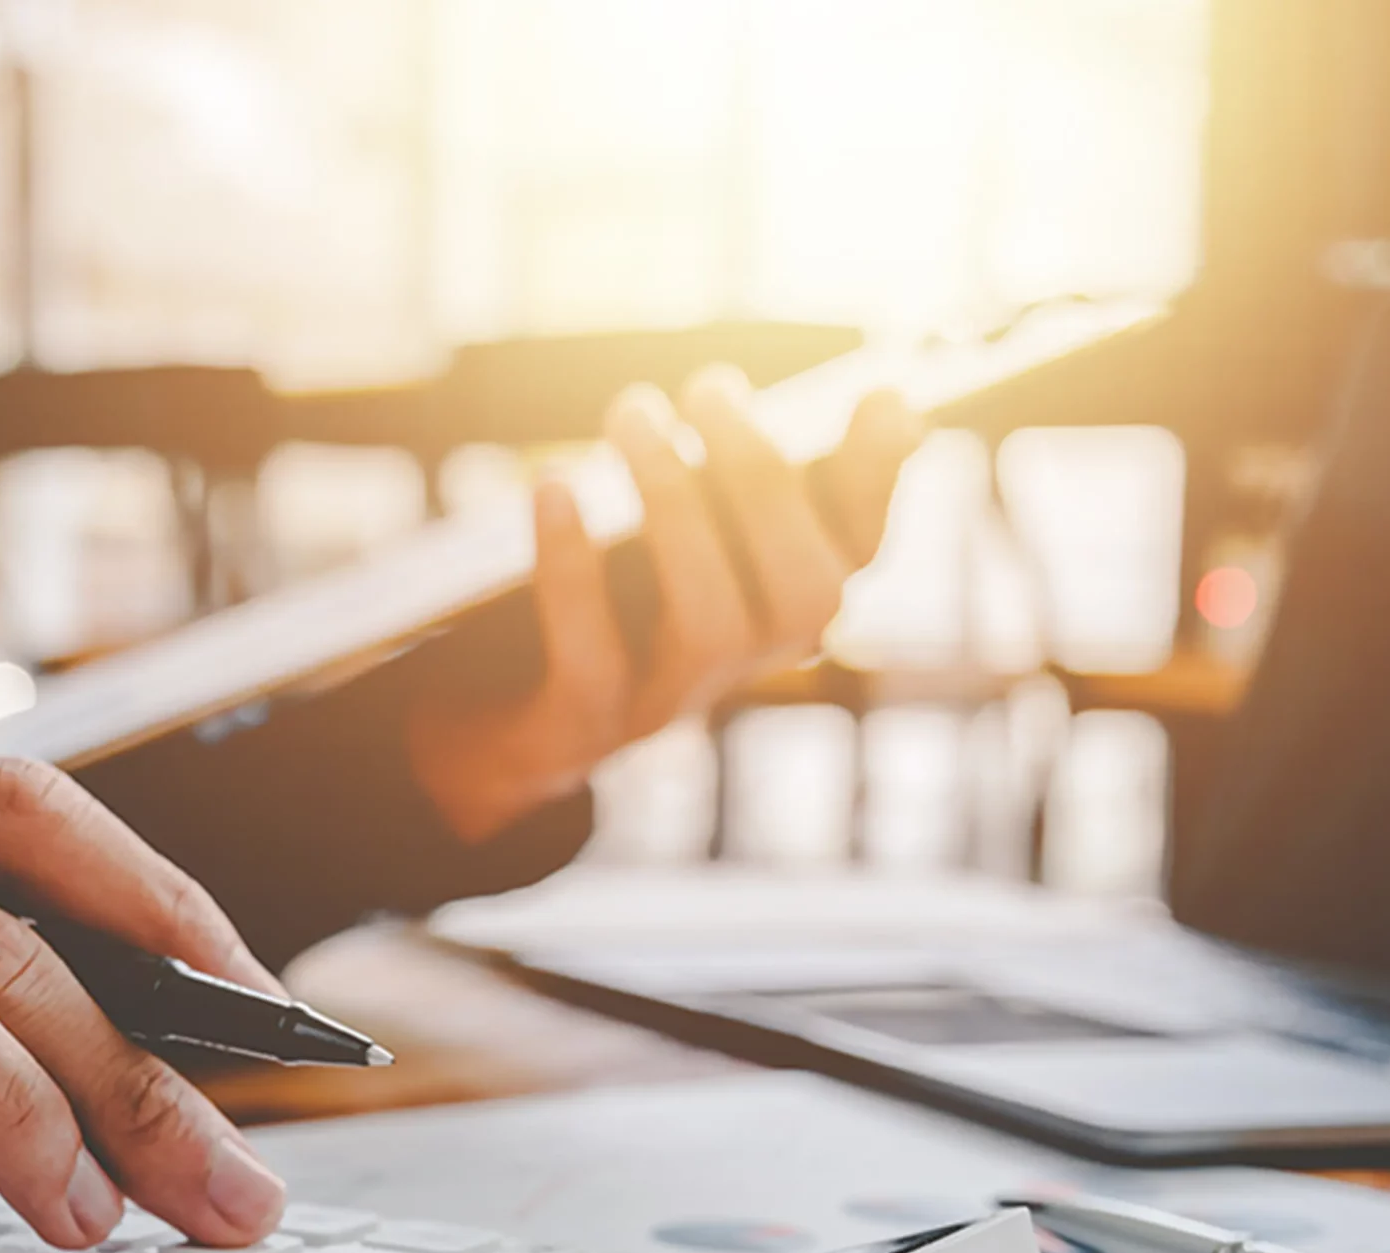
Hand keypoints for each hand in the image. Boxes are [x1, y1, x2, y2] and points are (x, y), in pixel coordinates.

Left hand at [408, 374, 920, 842]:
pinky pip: (590, 659)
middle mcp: (744, 667)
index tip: (880, 394)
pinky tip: (554, 485)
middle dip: (766, 480)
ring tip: (632, 412)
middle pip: (807, 593)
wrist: (496, 725)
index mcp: (776, 610)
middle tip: (709, 386)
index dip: (877, 480)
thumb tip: (893, 403)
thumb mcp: (692, 528)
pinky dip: (573, 569)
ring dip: (677, 507)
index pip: (858, 554)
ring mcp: (668, 705)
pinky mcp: (583, 729)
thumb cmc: (609, 603)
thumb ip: (765, 474)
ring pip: (712, 623)